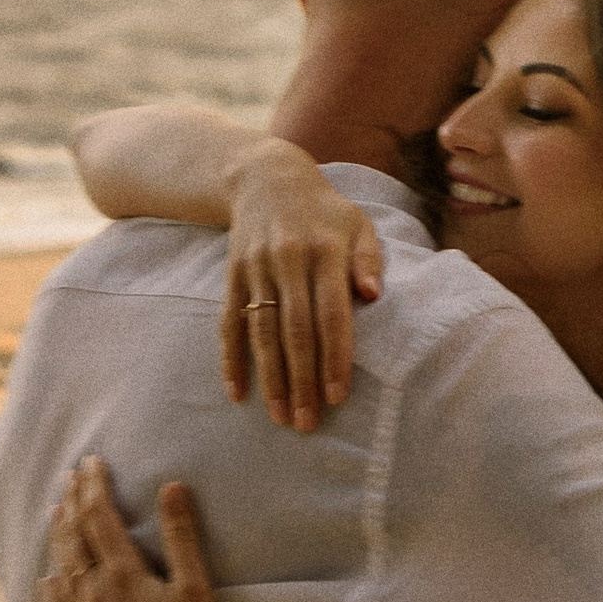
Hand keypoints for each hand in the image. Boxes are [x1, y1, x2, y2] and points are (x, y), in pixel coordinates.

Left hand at [44, 457, 227, 601]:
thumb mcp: (195, 589)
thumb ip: (181, 536)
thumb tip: (171, 486)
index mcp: (122, 574)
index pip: (100, 518)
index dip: (94, 486)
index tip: (91, 462)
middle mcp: (93, 594)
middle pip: (75, 538)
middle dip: (72, 503)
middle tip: (69, 477)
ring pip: (62, 571)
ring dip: (58, 538)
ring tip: (54, 515)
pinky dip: (51, 592)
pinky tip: (48, 584)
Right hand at [220, 141, 383, 432]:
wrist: (266, 178)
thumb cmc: (324, 212)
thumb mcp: (357, 224)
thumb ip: (369, 259)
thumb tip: (373, 296)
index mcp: (326, 251)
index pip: (331, 314)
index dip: (335, 357)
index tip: (338, 396)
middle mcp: (289, 260)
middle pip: (295, 331)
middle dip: (302, 380)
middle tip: (307, 423)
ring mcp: (257, 268)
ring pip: (262, 332)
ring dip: (270, 378)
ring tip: (280, 416)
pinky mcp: (233, 275)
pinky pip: (229, 322)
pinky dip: (230, 359)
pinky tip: (236, 392)